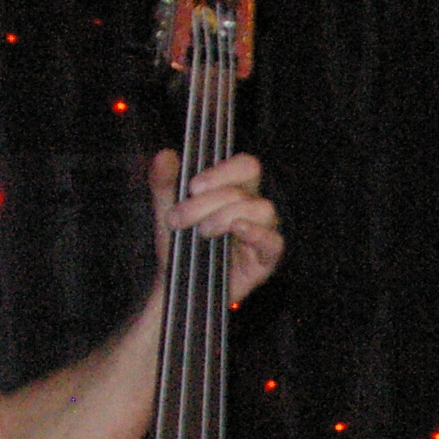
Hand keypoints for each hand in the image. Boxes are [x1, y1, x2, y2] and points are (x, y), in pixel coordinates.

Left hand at [149, 149, 283, 306]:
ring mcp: (262, 233)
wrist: (175, 284)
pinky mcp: (265, 260)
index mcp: (234, 191)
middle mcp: (252, 208)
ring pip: (263, 209)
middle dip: (209, 200)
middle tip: (179, 218)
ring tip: (202, 233)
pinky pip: (274, 242)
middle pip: (249, 186)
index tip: (193, 187)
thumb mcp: (166, 210)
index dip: (223, 171)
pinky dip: (257, 233)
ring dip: (225, 216)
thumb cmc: (178, 245)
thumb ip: (164, 183)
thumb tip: (165, 154)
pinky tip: (237, 230)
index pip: (246, 166)